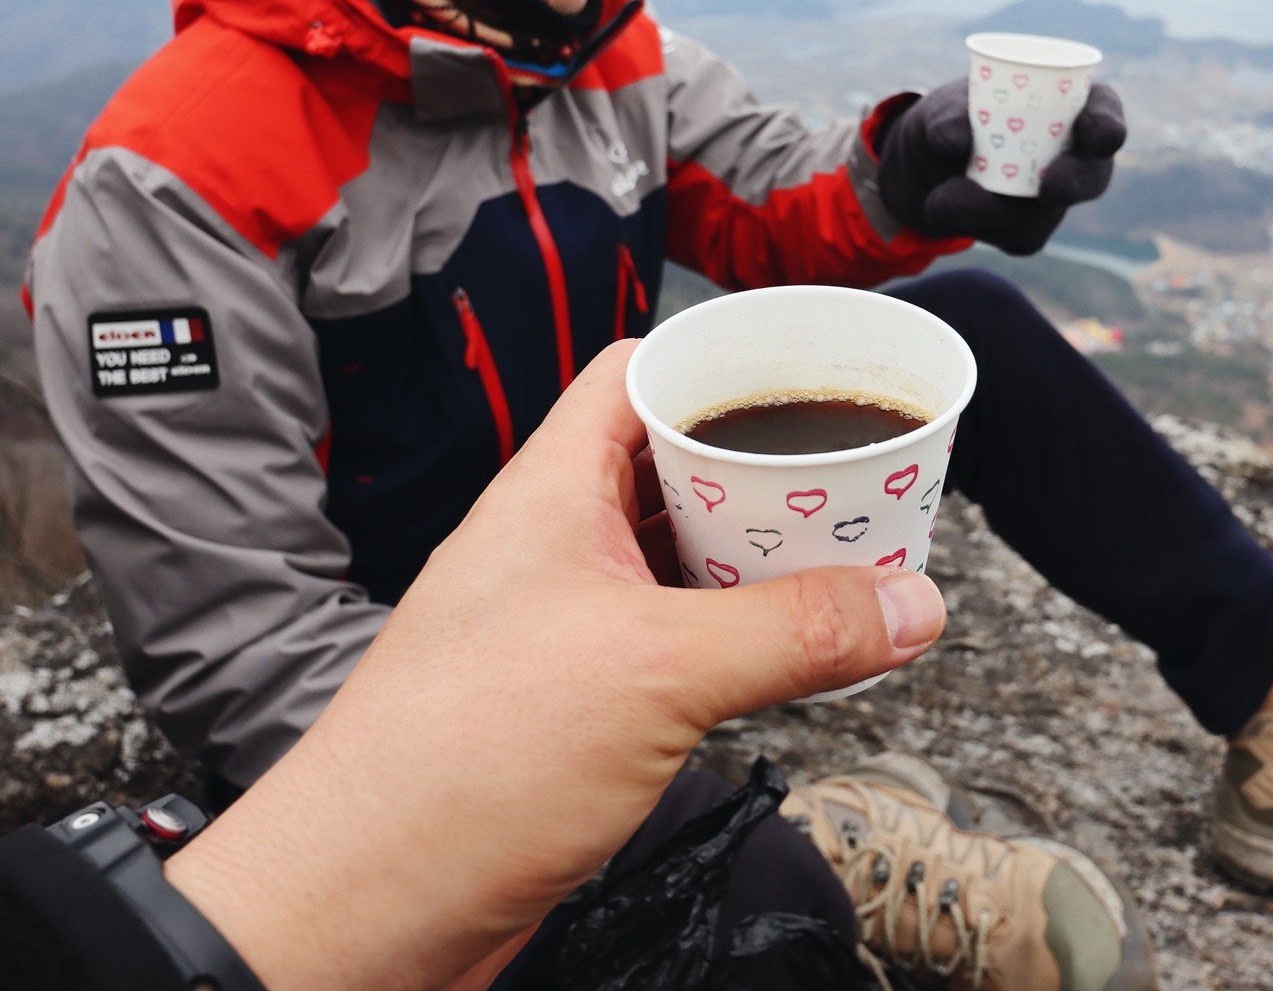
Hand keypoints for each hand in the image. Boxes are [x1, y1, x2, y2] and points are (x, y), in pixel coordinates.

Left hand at [164, 341, 945, 990]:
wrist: (363, 906)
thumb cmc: (455, 765)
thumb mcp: (656, 672)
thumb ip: (792, 632)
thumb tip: (909, 603)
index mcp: (550, 492)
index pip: (638, 375)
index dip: (724, 366)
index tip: (813, 382)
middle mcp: (551, 548)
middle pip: (674, 472)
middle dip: (766, 477)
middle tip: (858, 489)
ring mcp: (559, 627)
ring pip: (677, 564)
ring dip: (755, 566)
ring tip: (845, 572)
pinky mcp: (570, 706)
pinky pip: (669, 646)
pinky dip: (731, 643)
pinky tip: (786, 666)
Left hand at [876, 79, 1126, 255]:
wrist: (930, 166)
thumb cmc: (952, 119)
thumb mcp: (943, 108)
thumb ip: (947, 117)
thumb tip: (955, 142)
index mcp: (1067, 107)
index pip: (1103, 113)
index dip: (1108, 125)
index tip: (1098, 137)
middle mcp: (1073, 156)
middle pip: (1093, 176)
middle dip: (1076, 183)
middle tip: (1049, 189)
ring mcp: (1055, 199)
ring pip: (1044, 215)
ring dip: (995, 211)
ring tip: (942, 199)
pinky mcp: (1030, 231)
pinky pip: (1015, 238)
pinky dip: (976, 226)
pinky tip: (944, 207)